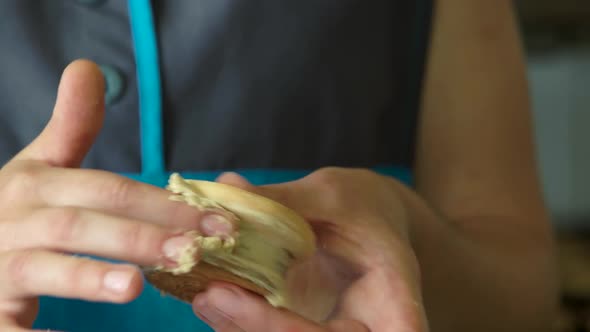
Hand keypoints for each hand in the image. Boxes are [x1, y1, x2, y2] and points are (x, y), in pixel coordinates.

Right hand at [0, 60, 233, 330]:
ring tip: (135, 287)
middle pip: (82, 225)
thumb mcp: (38, 166)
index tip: (217, 220)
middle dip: (140, 237)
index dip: (161, 203)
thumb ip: (70, 127)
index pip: (107, 190)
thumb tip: (88, 67)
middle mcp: (15, 219)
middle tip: (194, 250)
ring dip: (88, 277)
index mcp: (36, 184)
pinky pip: (8, 327)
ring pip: (44, 267)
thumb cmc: (13, 208)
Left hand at [192, 168, 428, 331]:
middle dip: (265, 329)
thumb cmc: (362, 206)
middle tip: (214, 296)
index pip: (387, 331)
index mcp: (393, 298)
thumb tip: (227, 186)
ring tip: (205, 295)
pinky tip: (212, 297)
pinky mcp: (305, 330)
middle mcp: (368, 328)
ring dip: (242, 329)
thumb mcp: (332, 195)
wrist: (367, 223)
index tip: (271, 300)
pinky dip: (240, 322)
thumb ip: (284, 201)